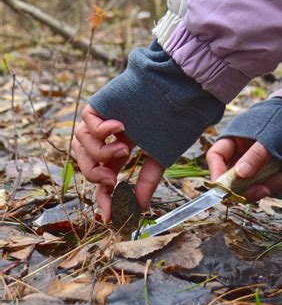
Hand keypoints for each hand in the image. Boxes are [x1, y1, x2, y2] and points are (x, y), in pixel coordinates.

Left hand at [72, 104, 163, 222]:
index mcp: (122, 148)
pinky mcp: (102, 103)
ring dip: (99, 154)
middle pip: (87, 162)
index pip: (105, 176)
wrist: (178, 88)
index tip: (110, 216)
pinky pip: (87, 121)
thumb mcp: (160, 155)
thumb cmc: (174, 119)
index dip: (105, 197)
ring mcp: (103, 119)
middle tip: (113, 179)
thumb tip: (140, 208)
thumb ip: (147, 180)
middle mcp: (109, 136)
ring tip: (123, 149)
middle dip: (96, 176)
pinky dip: (99, 130)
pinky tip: (118, 128)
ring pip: (81, 143)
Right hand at [206, 137, 281, 201]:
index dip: (217, 173)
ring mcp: (258, 171)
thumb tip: (240, 174)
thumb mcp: (267, 135)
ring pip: (262, 188)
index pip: (216, 157)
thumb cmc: (281, 121)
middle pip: (237, 183)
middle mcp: (243, 159)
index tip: (224, 189)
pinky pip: (279, 188)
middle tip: (266, 189)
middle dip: (253, 189)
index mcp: (234, 142)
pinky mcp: (273, 178)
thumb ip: (255, 154)